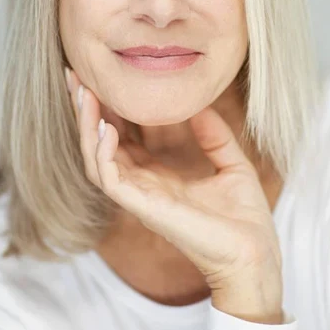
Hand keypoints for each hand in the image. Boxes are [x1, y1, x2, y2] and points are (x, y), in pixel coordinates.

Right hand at [64, 67, 282, 312]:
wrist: (255, 254)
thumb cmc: (245, 219)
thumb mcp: (233, 164)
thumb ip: (214, 135)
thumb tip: (201, 104)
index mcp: (159, 176)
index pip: (121, 137)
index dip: (108, 109)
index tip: (99, 77)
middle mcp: (142, 185)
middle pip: (99, 144)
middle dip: (85, 110)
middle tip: (74, 75)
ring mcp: (140, 197)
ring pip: (95, 159)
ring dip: (86, 126)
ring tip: (83, 94)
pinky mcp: (144, 208)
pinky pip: (110, 179)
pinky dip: (102, 153)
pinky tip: (106, 127)